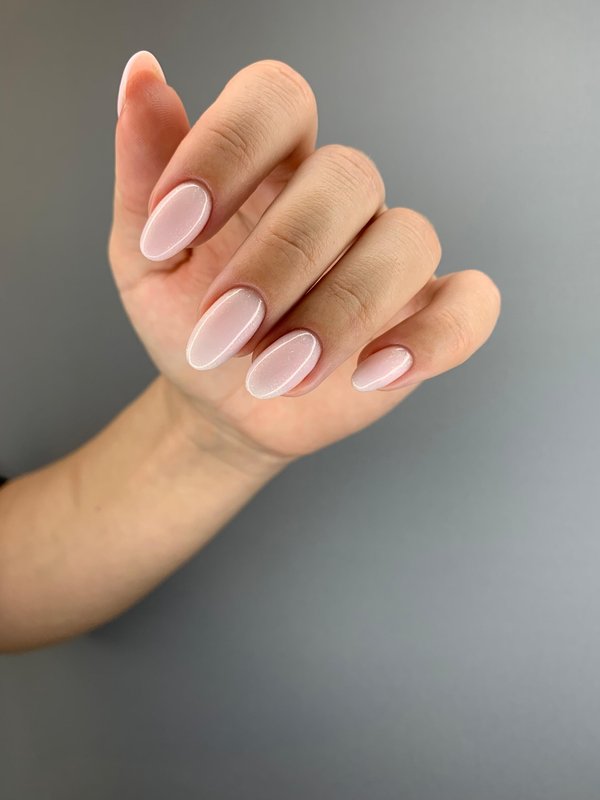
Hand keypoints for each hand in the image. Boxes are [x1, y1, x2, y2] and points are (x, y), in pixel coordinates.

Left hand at [110, 54, 499, 460]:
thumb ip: (146, 174)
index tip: (173, 231)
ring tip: (276, 373)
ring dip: (340, 313)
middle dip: (281, 260)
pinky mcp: (427, 316)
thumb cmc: (188, 323)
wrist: (221, 404)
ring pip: (407, 242)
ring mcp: (390, 257)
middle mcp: (339, 200)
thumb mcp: (146, 257)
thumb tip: (141, 76)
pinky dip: (433, 339)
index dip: (226, 149)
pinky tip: (374, 374)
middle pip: (348, 177)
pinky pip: (471, 306)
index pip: (277, 99)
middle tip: (223, 332)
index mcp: (272, 166)